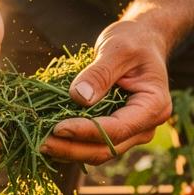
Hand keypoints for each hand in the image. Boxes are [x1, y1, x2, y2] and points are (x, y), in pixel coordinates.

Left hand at [41, 19, 172, 163]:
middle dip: (72, 149)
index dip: (86, 131)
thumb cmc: (133, 41)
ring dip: (68, 152)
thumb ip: (100, 73)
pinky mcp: (115, 133)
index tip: (58, 128)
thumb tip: (79, 97)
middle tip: (41, 143)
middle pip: (107, 148)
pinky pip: (92, 145)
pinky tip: (48, 139)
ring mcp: (131, 133)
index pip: (118, 129)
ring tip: (39, 144)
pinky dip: (70, 145)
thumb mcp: (117, 49)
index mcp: (154, 106)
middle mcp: (145, 127)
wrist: (141, 42)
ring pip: (97, 152)